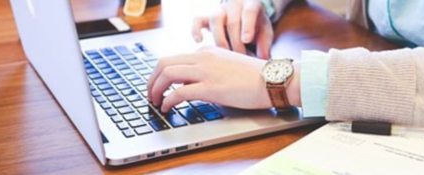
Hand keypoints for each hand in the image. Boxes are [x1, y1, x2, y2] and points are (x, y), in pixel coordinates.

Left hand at [147, 46, 300, 112]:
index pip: (175, 58)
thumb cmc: (256, 77)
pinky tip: (167, 108)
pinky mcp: (210, 88)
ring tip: (155, 102)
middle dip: (152, 80)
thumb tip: (194, 83)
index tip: (159, 85)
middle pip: (164, 63)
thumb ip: (211, 69)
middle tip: (151, 93)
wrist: (272, 79)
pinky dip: (168, 101)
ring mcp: (206, 71)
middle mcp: (203, 57)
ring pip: (167, 74)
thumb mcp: (228, 65)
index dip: (161, 74)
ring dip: (155, 89)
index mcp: (207, 52)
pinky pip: (179, 92)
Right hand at [191, 0, 273, 58]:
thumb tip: (264, 60)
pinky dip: (196, 30)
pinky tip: (199, 41)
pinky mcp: (207, 17)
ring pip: (215, 20)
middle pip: (232, 22)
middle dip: (236, 43)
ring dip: (220, 40)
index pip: (249, 12)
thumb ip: (265, 44)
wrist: (246, 17)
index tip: (247, 40)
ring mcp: (219, 10)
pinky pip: (197, 20)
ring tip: (225, 56)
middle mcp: (234, 5)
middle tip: (241, 58)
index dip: (248, 26)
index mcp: (252, 4)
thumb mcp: (265, 32)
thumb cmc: (257, 26)